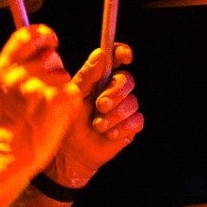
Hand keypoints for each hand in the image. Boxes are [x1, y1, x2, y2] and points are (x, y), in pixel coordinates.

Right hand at [0, 23, 80, 175]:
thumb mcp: (1, 85)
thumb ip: (15, 59)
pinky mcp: (58, 99)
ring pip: (62, 73)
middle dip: (53, 67)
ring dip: (60, 86)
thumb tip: (35, 33)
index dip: (43, 34)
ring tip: (46, 104)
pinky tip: (55, 112)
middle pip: (50, 54)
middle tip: (44, 89)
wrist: (14, 150)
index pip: (26, 34)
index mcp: (2, 69)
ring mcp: (38, 87)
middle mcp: (18, 75)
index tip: (51, 39)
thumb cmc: (11, 119)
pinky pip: (71, 88)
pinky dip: (68, 100)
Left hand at [50, 43, 144, 187]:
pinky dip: (122, 127)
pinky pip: (137, 121)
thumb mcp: (74, 96)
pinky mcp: (130, 126)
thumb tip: (101, 54)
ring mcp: (124, 108)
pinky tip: (109, 134)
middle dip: (115, 93)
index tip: (125, 57)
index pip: (116, 58)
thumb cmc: (69, 122)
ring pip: (132, 102)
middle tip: (100, 105)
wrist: (71, 153)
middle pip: (128, 80)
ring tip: (98, 126)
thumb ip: (87, 75)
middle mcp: (114, 90)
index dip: (123, 53)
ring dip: (114, 115)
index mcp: (100, 78)